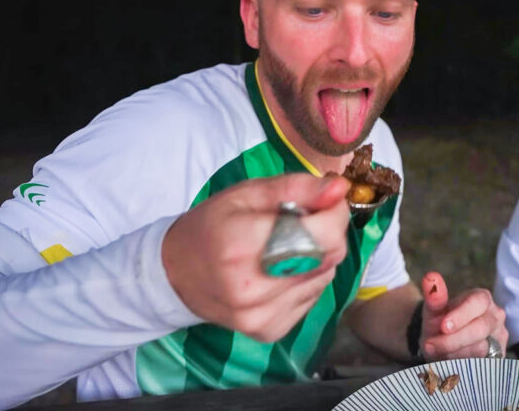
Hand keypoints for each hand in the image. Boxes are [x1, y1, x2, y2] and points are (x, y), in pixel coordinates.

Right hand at [162, 173, 349, 342]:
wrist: (177, 273)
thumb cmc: (213, 225)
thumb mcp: (248, 193)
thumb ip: (298, 187)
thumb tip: (340, 188)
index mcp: (242, 247)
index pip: (321, 235)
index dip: (334, 214)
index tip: (325, 201)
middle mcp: (252, 289)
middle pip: (329, 256)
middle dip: (326, 233)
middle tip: (301, 221)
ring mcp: (261, 316)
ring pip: (325, 276)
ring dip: (318, 256)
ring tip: (287, 247)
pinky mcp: (269, 331)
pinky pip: (313, 296)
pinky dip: (307, 278)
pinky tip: (283, 270)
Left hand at [418, 272, 507, 359]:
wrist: (442, 341)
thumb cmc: (440, 321)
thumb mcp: (433, 309)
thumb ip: (434, 296)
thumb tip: (430, 278)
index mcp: (482, 298)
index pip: (477, 303)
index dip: (461, 315)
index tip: (443, 326)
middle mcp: (496, 316)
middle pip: (481, 328)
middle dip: (453, 339)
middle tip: (430, 345)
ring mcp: (500, 337)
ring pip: (481, 349)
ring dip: (453, 352)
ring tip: (436, 351)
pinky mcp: (499, 356)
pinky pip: (482, 363)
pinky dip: (462, 363)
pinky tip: (448, 360)